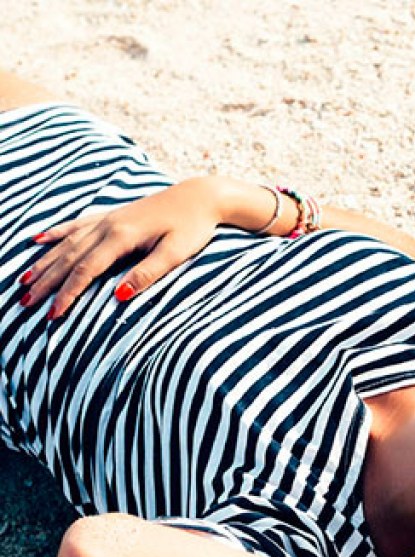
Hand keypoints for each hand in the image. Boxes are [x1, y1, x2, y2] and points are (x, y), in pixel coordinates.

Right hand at [20, 177, 221, 318]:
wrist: (201, 196)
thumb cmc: (193, 227)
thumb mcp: (176, 253)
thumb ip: (148, 274)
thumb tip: (119, 297)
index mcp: (122, 236)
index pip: (86, 270)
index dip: (68, 293)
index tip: (53, 314)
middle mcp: (108, 225)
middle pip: (69, 257)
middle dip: (46, 281)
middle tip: (25, 302)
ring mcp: (108, 217)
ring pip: (67, 242)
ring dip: (45, 261)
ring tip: (24, 280)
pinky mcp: (114, 214)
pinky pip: (76, 224)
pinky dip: (56, 233)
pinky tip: (38, 239)